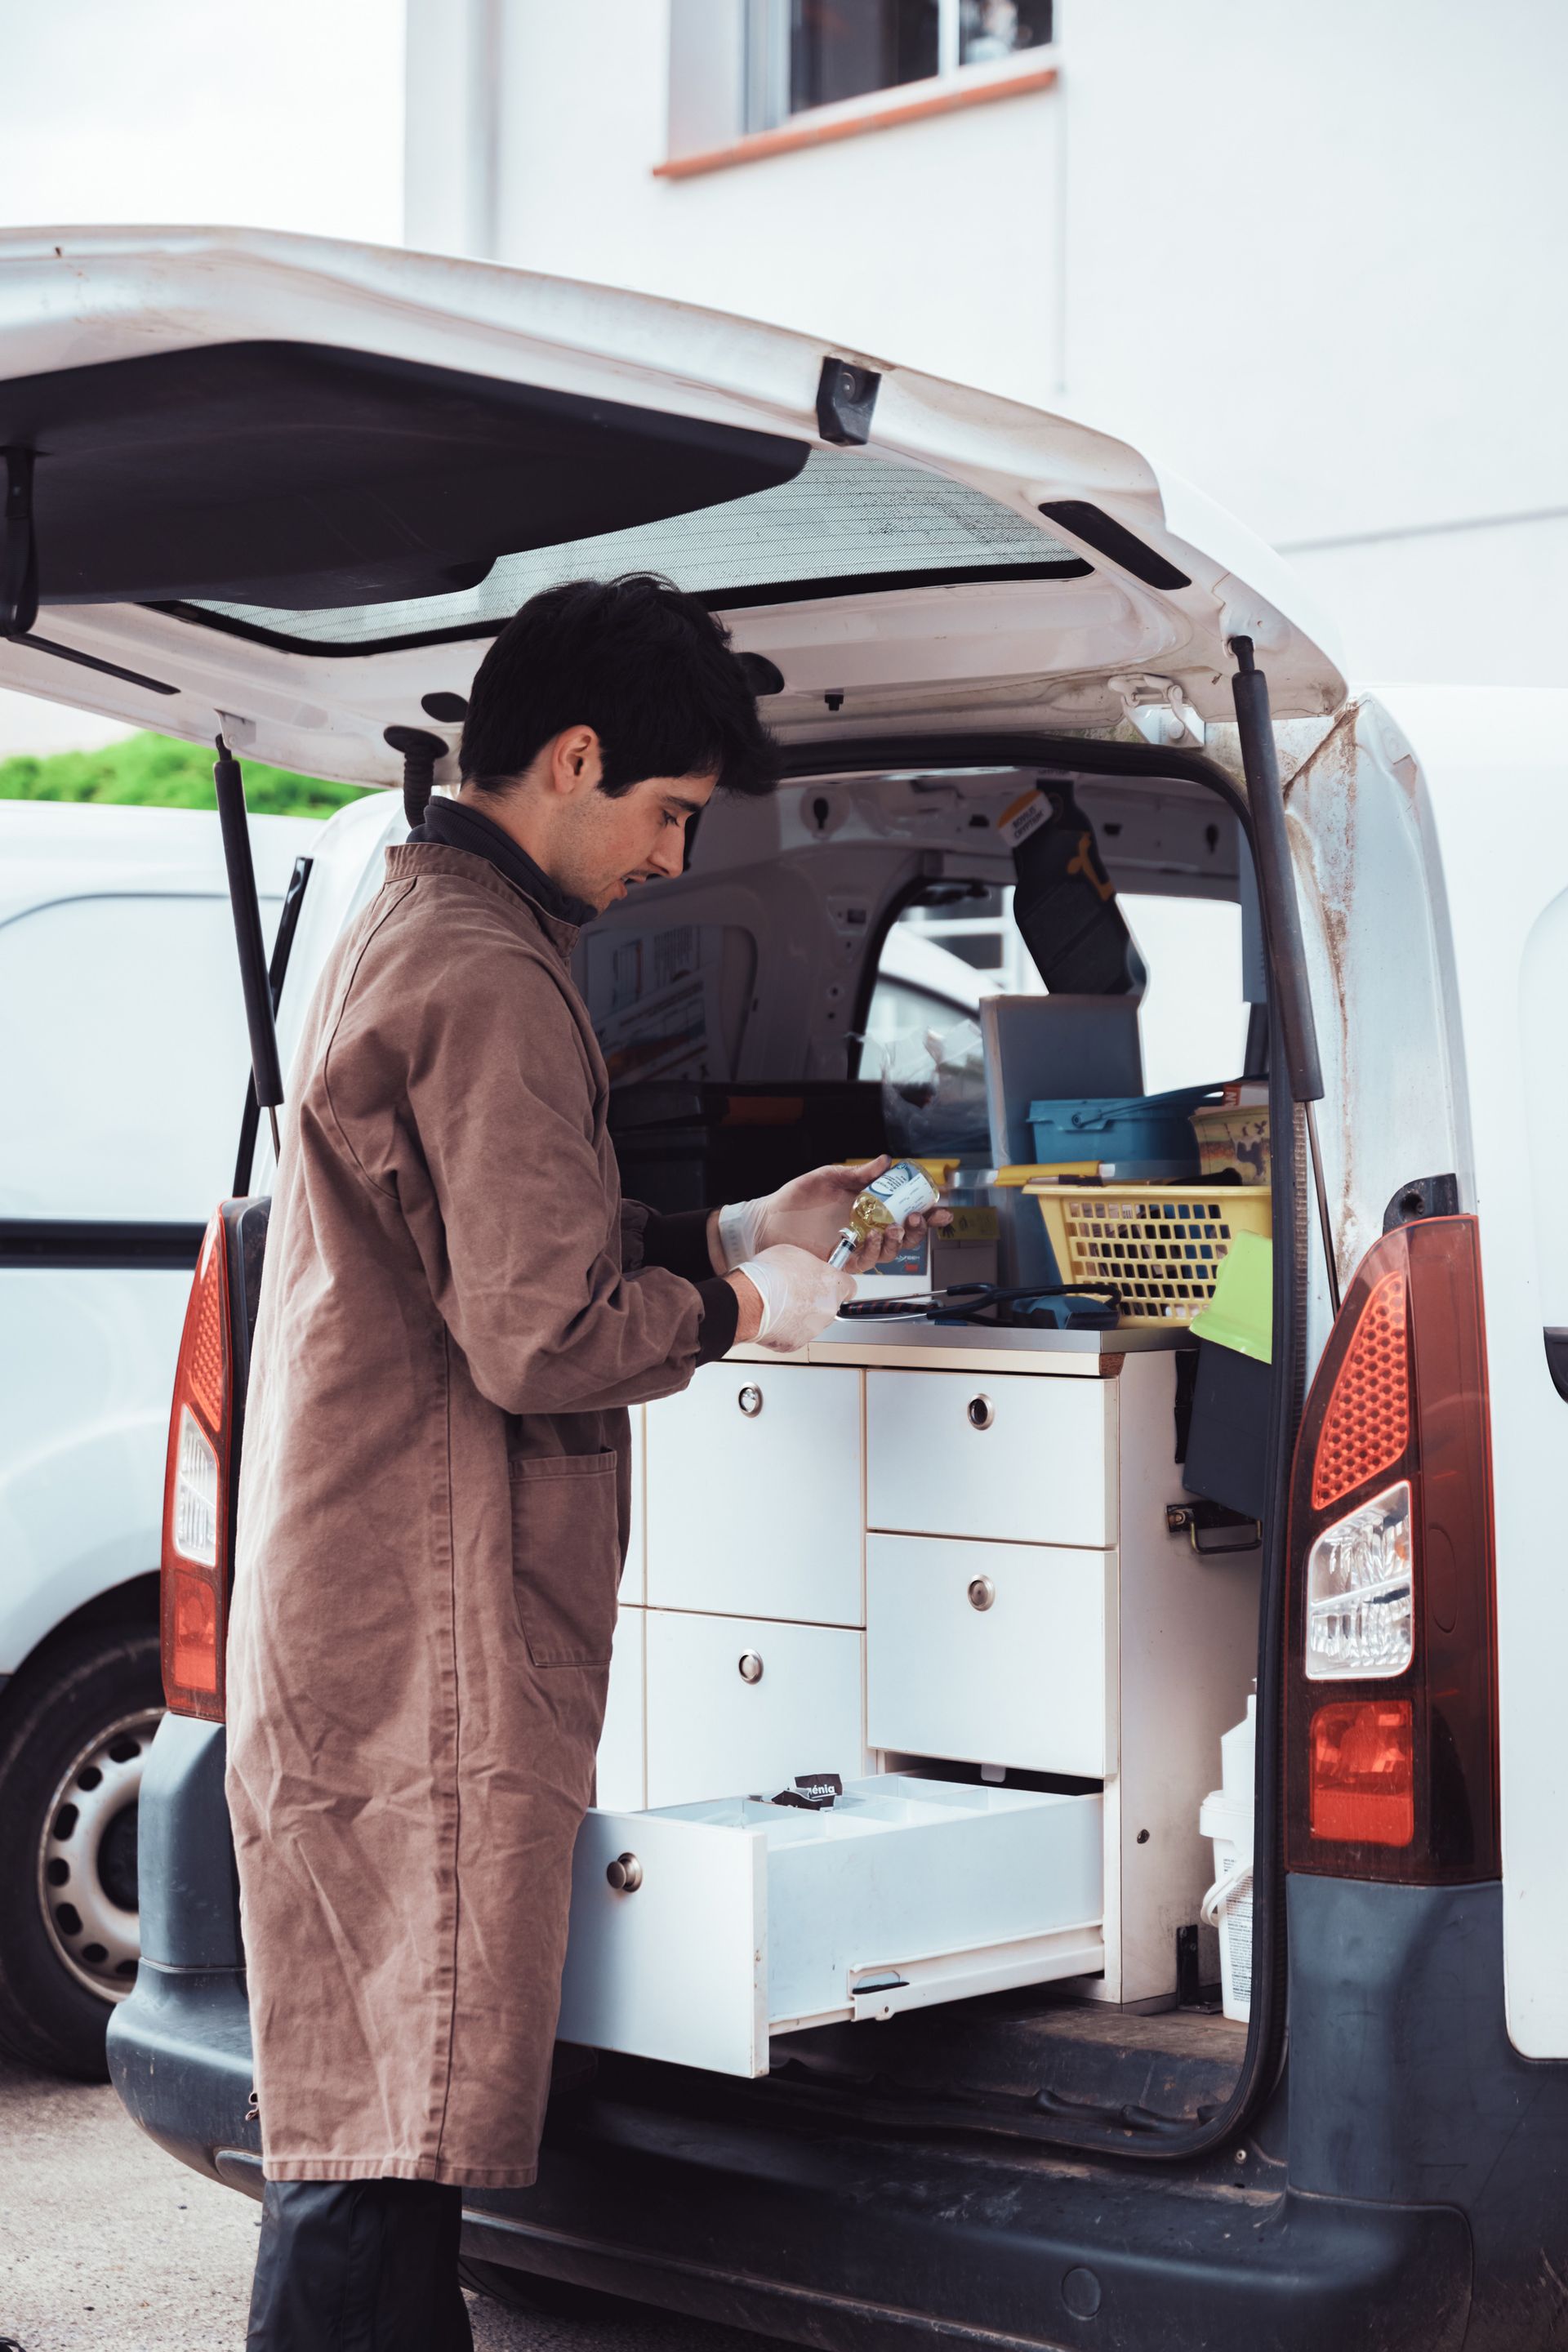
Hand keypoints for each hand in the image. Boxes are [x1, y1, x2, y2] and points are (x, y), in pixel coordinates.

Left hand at [715, 1159, 949, 1272]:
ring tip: (894, 1226)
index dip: (926, 1212)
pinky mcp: (842, 1261)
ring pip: (889, 1251)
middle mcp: (867, 1229)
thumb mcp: (831, 1177)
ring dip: (897, 1240)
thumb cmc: (798, 1199)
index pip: (904, 1212)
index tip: (940, 1208)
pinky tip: (873, 1235)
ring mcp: (855, 1247)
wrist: (769, 1219)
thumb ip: (859, 1173)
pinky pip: (866, 1260)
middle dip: (918, 1229)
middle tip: (918, 1217)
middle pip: (904, 1236)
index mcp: (869, 1208)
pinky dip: (874, 1250)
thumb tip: (886, 1161)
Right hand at [728, 1244, 855, 1352]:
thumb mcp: (794, 1253)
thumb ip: (809, 1264)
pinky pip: (793, 1334)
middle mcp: (827, 1310)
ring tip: (779, 1303)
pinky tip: (772, 1316)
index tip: (828, 1282)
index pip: (849, 1286)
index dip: (837, 1283)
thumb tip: (807, 1268)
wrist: (748, 1301)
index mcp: (832, 1285)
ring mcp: (812, 1329)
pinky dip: (785, 1328)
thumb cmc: (767, 1275)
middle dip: (816, 1299)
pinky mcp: (794, 1343)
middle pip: (829, 1305)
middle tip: (795, 1291)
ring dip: (800, 1314)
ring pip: (811, 1322)